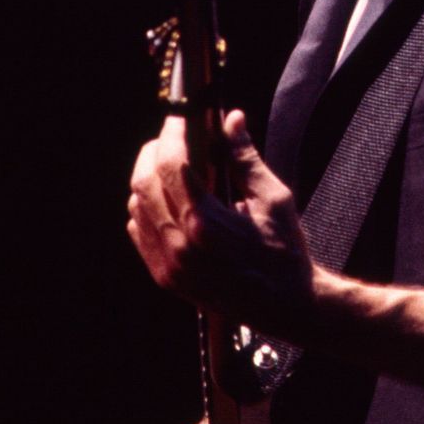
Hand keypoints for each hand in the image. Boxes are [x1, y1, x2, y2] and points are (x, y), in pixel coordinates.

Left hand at [126, 110, 315, 334]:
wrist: (287, 305)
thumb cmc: (285, 252)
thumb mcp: (273, 199)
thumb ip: (246, 157)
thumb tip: (233, 120)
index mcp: (206, 223)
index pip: (172, 165)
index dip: (171, 134)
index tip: (178, 118)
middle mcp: (181, 245)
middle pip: (144, 183)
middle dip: (153, 152)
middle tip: (170, 138)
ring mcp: (170, 265)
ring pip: (137, 207)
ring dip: (147, 180)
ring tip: (170, 168)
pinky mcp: (166, 278)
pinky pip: (140, 234)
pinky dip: (145, 210)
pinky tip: (166, 201)